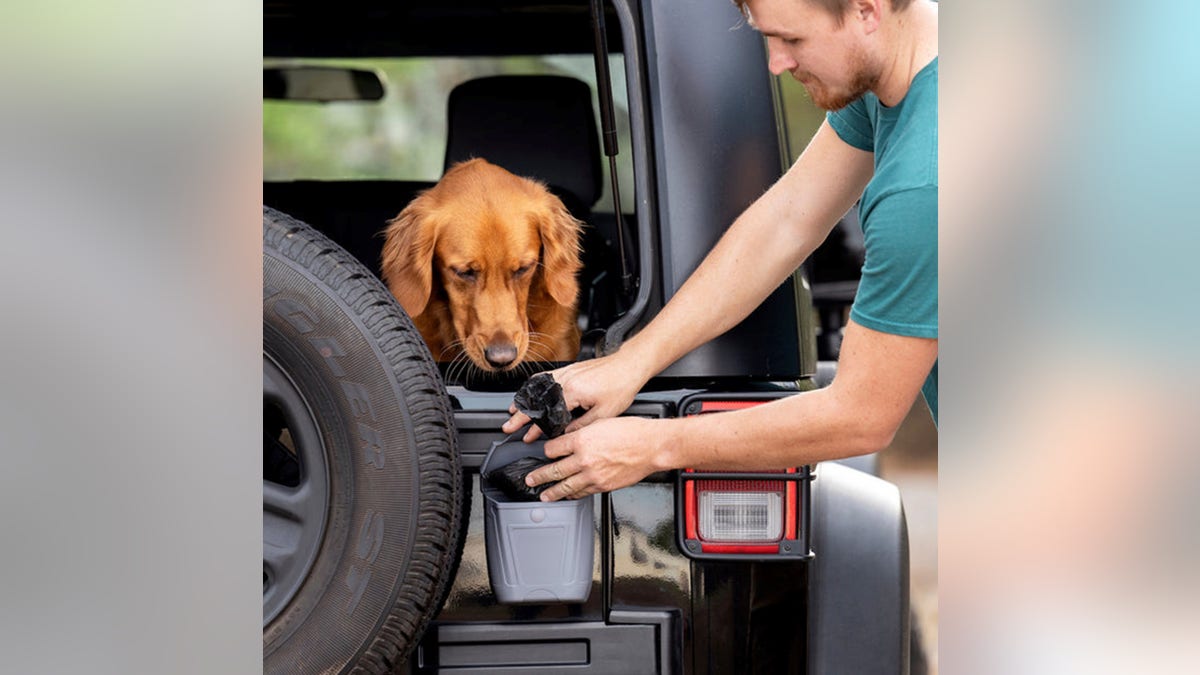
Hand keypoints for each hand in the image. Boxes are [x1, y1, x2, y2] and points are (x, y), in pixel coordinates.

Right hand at [502, 351, 646, 441]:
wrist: (629, 365)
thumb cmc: (621, 387)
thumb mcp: (603, 414)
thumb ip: (581, 426)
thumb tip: (565, 435)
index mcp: (573, 392)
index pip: (547, 414)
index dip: (535, 428)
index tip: (527, 437)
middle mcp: (566, 380)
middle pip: (536, 400)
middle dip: (520, 415)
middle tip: (509, 425)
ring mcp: (566, 372)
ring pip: (537, 387)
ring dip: (524, 399)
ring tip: (513, 410)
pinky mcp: (570, 368)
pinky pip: (546, 377)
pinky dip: (535, 385)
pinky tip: (531, 390)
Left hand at [523, 417, 667, 500]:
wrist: (651, 447)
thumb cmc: (632, 432)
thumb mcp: (601, 423)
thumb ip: (583, 433)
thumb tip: (571, 439)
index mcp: (581, 440)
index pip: (553, 448)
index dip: (546, 450)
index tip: (544, 452)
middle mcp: (584, 459)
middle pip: (554, 470)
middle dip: (539, 476)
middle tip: (530, 480)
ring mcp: (593, 475)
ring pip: (566, 486)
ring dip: (552, 491)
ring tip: (543, 495)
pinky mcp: (603, 486)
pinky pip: (583, 492)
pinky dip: (573, 495)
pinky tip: (568, 496)